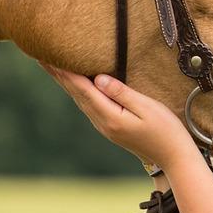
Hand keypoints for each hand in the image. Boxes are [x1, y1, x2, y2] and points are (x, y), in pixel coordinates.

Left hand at [41, 64, 199, 171]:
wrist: (173, 157)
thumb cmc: (166, 130)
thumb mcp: (147, 108)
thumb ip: (122, 93)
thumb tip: (97, 79)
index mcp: (110, 117)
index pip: (82, 89)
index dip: (64, 71)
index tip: (47, 56)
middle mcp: (102, 123)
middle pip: (75, 94)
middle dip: (57, 74)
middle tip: (39, 56)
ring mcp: (105, 126)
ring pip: (79, 99)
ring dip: (65, 82)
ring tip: (51, 66)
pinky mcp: (111, 126)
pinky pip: (88, 104)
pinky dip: (77, 90)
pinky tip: (74, 84)